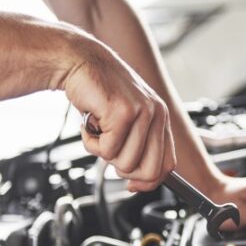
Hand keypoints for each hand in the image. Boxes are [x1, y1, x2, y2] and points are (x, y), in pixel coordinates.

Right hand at [64, 41, 175, 190]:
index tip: (131, 184)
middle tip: (109, 149)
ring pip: (125, 163)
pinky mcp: (123, 112)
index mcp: (160, 117)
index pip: (167, 166)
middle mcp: (156, 114)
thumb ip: (136, 147)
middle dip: (124, 170)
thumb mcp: (124, 121)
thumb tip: (136, 183)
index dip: (147, 181)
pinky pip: (106, 150)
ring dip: (103, 152)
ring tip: (98, 129)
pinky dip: (91, 142)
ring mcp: (142, 112)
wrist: (78, 61)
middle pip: (149, 171)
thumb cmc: (98, 93)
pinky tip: (90, 122)